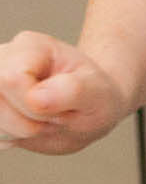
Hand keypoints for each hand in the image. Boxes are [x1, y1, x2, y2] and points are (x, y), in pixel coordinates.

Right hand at [0, 31, 128, 154]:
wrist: (87, 109)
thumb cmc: (94, 95)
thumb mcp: (98, 93)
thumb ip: (73, 91)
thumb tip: (36, 98)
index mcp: (31, 46)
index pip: (11, 79)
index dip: (34, 106)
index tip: (63, 106)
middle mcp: (3, 59)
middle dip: (28, 122)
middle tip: (57, 115)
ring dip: (20, 132)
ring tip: (45, 120)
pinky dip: (11, 137)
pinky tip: (30, 127)